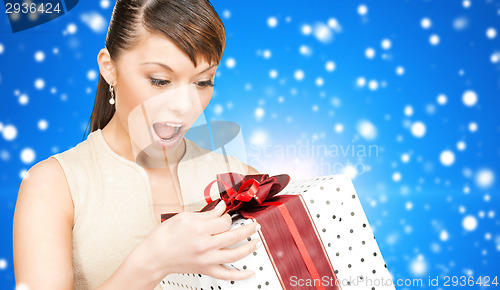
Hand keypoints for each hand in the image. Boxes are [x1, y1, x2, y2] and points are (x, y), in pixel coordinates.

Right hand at [139, 201, 259, 280]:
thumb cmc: (165, 236)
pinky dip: (240, 275)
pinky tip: (250, 272)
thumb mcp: (184, 217)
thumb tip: (220, 208)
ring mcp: (206, 259)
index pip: (224, 220)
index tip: (227, 215)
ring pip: (234, 254)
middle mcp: (205, 244)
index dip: (228, 216)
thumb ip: (206, 213)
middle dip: (248, 229)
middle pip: (233, 235)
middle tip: (255, 225)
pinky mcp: (206, 269)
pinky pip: (226, 274)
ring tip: (257, 241)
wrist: (154, 256)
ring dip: (249, 247)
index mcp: (199, 228)